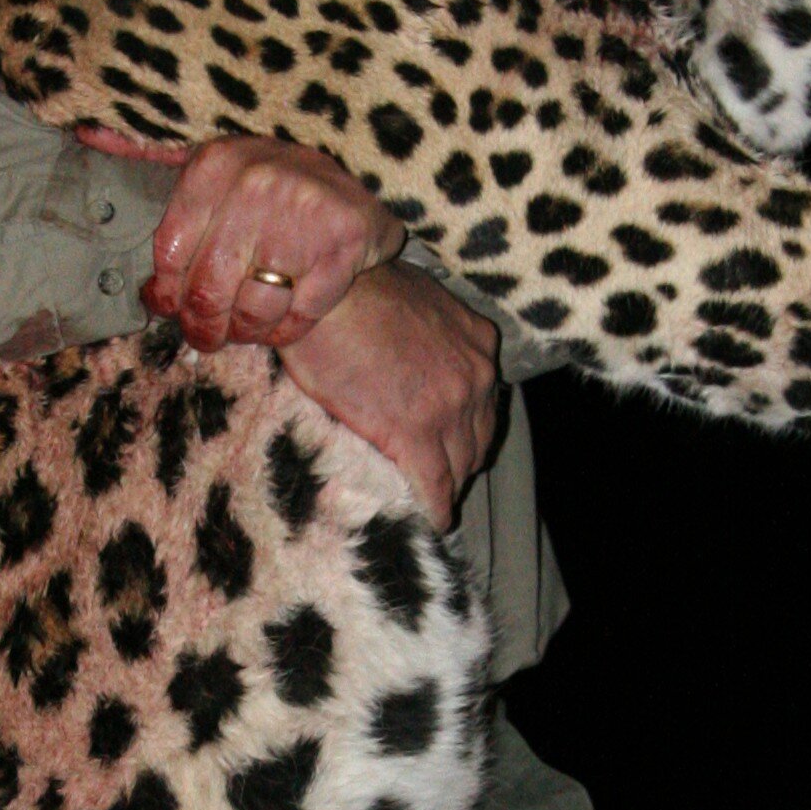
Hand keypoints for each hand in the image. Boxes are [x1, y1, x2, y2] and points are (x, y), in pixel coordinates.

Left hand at [143, 136, 402, 350]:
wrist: (351, 197)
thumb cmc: (270, 200)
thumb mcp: (220, 186)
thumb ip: (183, 225)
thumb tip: (148, 285)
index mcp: (214, 165)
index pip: (169, 252)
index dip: (168, 295)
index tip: (174, 311)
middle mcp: (255, 182)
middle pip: (207, 289)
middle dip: (205, 327)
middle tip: (208, 338)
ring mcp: (302, 213)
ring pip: (252, 310)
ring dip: (245, 333)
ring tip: (244, 330)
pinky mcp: (342, 244)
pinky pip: (298, 316)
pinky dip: (284, 332)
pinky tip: (279, 326)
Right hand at [280, 262, 500, 529]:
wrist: (326, 292)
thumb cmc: (355, 287)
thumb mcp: (416, 296)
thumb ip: (431, 330)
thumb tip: (414, 348)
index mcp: (478, 341)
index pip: (484, 401)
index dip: (467, 428)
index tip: (452, 444)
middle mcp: (476, 376)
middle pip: (478, 438)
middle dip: (461, 462)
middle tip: (441, 480)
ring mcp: (450, 408)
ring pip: (460, 467)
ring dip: (448, 488)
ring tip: (432, 504)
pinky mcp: (416, 434)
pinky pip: (434, 485)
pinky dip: (435, 509)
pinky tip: (432, 522)